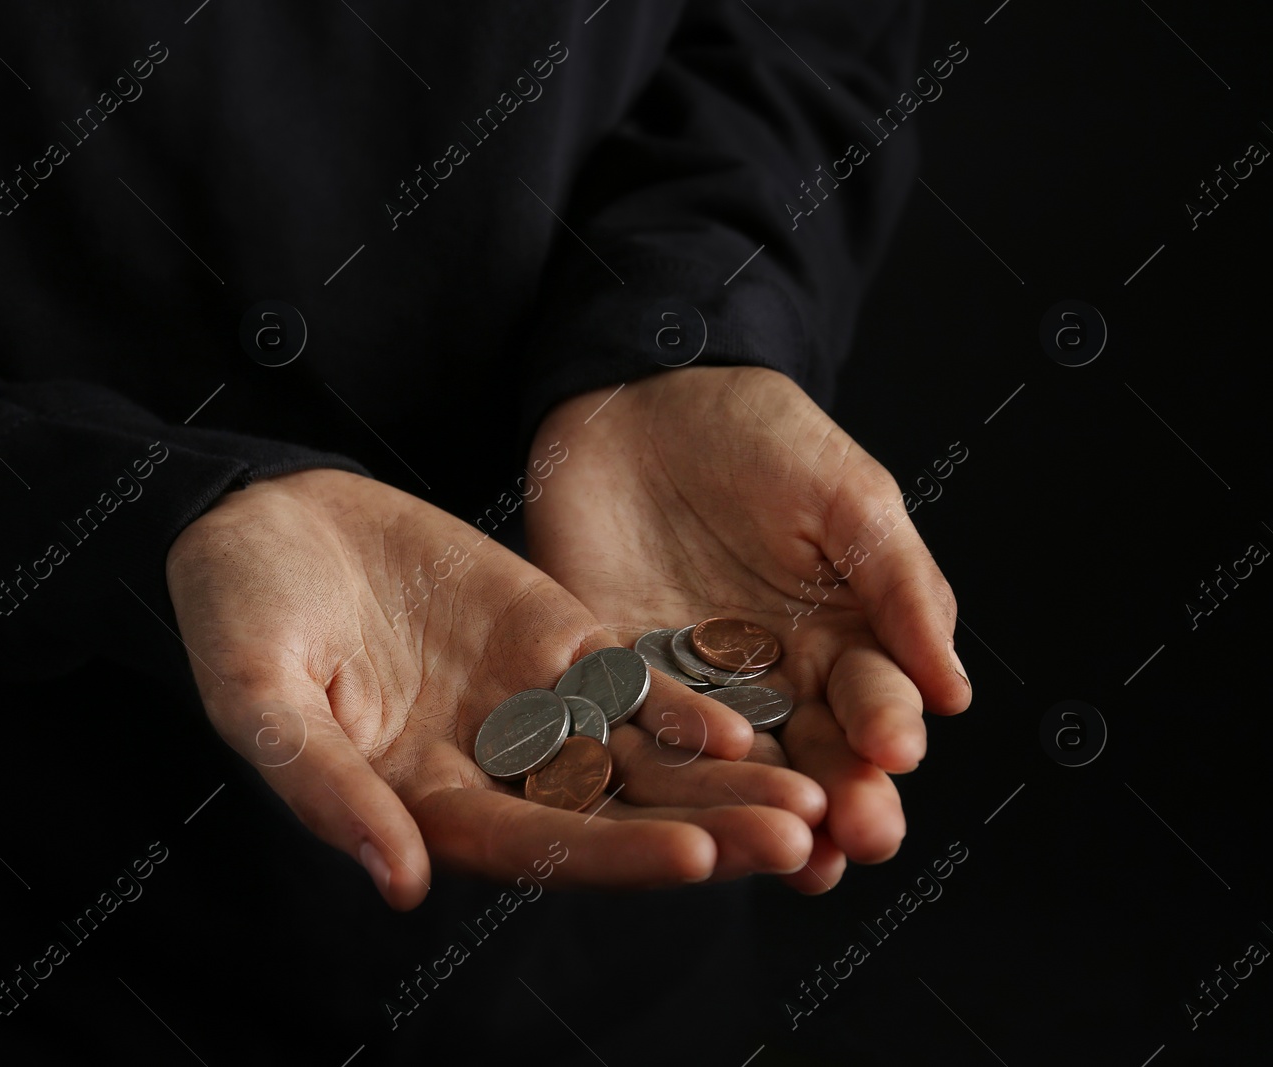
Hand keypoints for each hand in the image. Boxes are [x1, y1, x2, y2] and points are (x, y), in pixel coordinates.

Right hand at [165, 467, 828, 908]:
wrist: (258, 521)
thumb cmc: (237, 615)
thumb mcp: (259, 697)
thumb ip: (327, 785)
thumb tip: (399, 884)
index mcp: (420, 802)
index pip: (534, 846)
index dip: (613, 854)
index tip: (695, 858)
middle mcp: (488, 768)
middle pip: (611, 815)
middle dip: (703, 830)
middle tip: (797, 839)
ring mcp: (525, 703)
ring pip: (636, 757)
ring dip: (719, 780)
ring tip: (810, 796)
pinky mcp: (548, 638)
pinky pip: (625, 680)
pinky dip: (679, 701)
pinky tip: (745, 720)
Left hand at [525, 366, 970, 893]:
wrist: (643, 395)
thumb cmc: (760, 434)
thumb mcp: (848, 496)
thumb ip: (899, 587)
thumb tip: (954, 691)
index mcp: (840, 638)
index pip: (873, 702)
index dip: (886, 730)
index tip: (895, 753)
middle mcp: (772, 678)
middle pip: (811, 755)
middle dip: (838, 800)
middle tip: (857, 838)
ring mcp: (692, 684)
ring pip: (732, 765)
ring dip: (759, 809)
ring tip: (790, 856)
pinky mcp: (614, 675)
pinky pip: (638, 732)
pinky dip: (658, 772)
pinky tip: (678, 811)